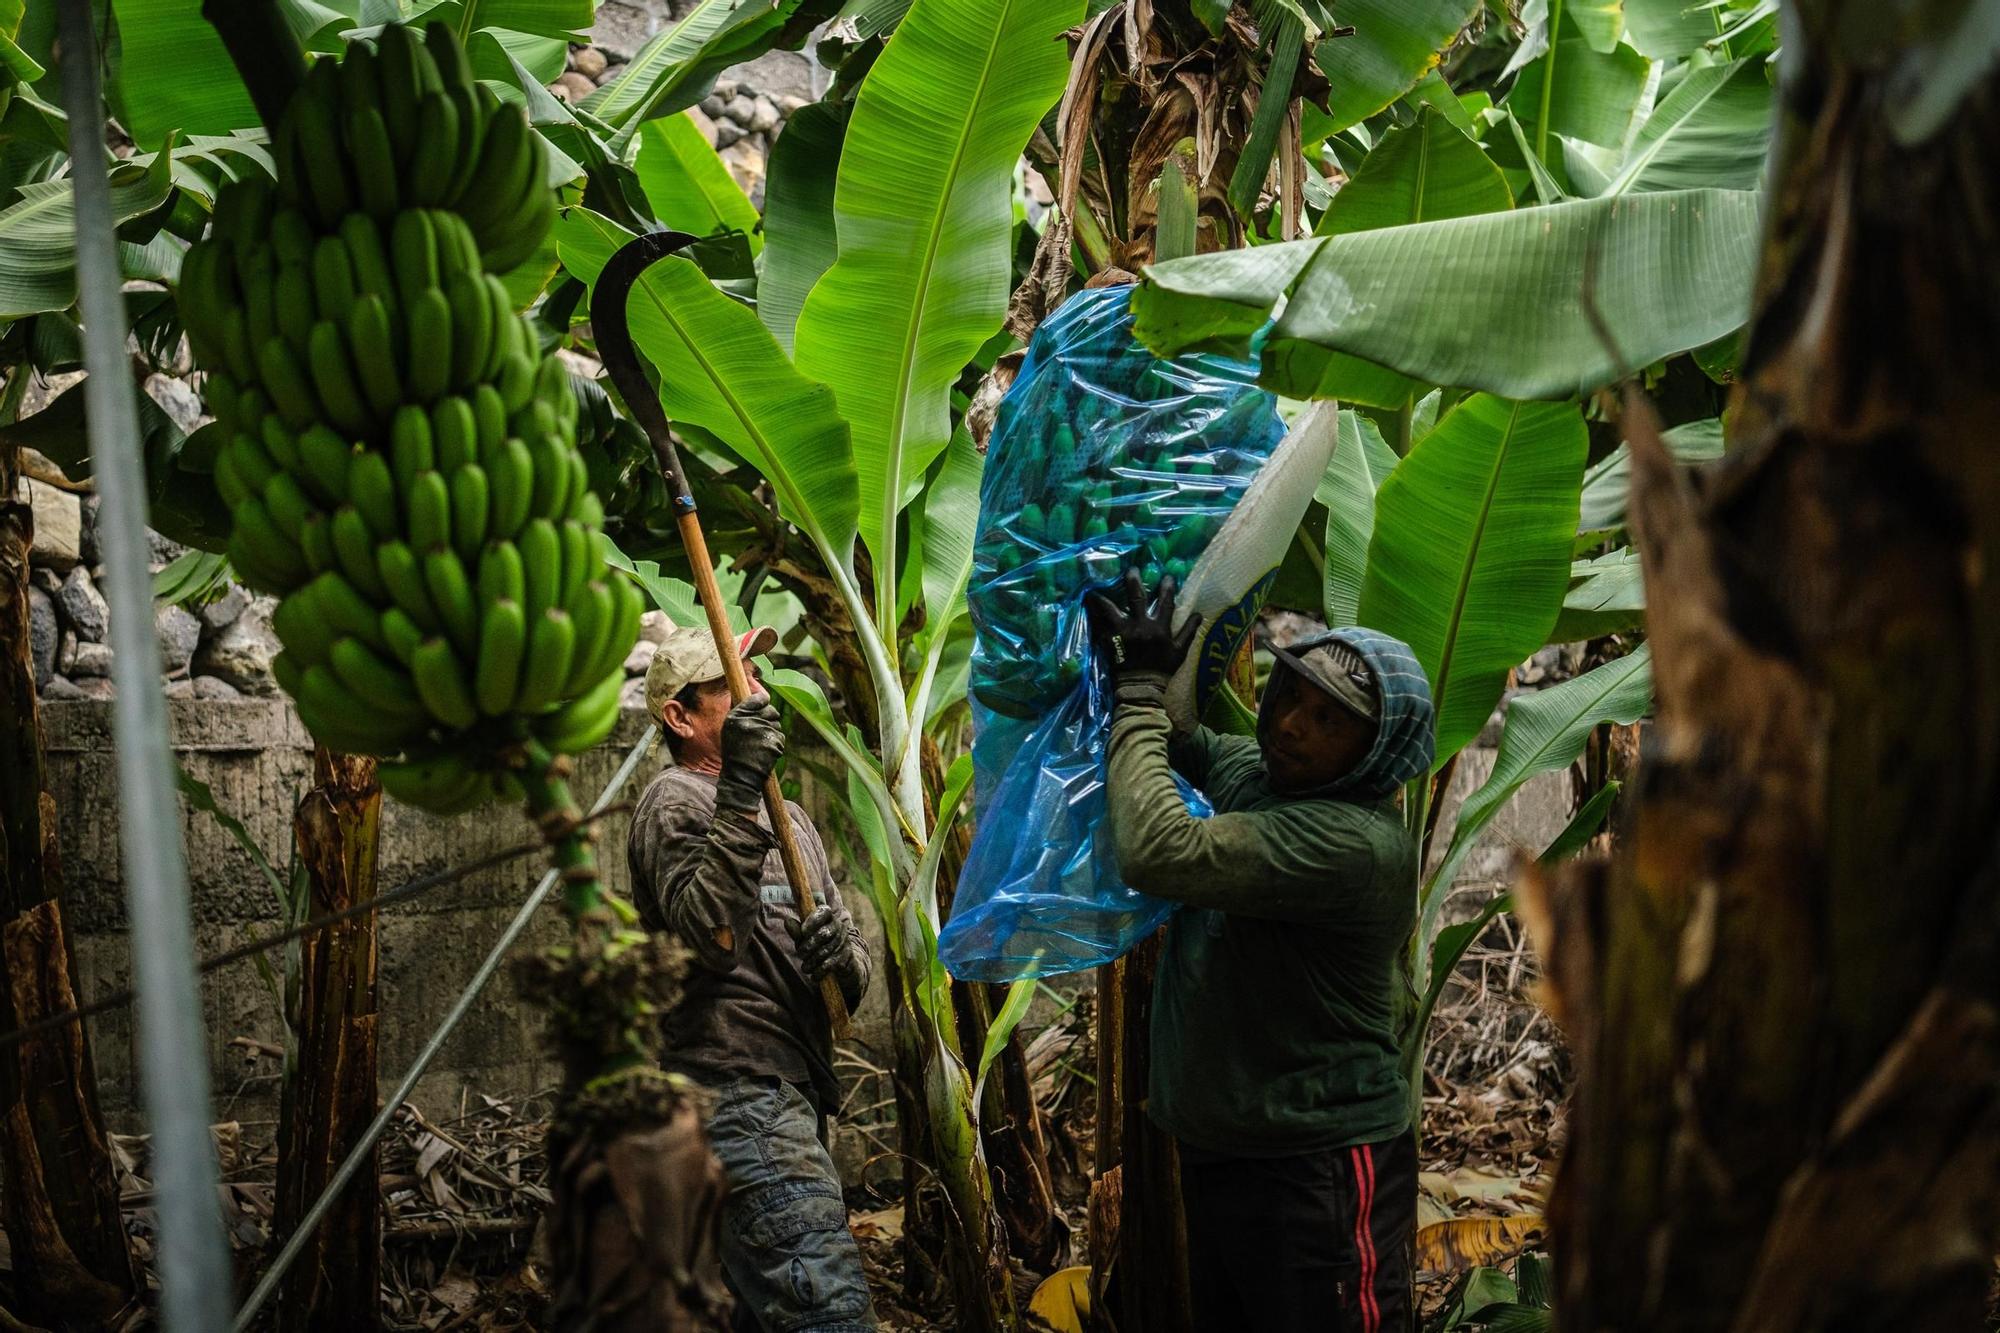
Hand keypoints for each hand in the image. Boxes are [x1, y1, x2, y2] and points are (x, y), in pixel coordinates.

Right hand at [715, 697, 783, 812]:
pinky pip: (780, 737)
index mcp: (735, 716)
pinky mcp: (773, 742)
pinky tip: (765, 752)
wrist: (740, 777)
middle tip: (761, 731)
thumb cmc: (734, 753)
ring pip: (777, 724)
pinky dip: (776, 744)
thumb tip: (761, 696)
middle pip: (771, 710)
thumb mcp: (730, 729)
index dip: (763, 700)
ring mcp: (762, 732)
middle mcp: (749, 721)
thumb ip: (743, 713)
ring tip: (760, 745)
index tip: (764, 702)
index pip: (757, 698)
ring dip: (772, 733)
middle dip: (770, 718)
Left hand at [790, 905, 860, 991]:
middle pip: (823, 933)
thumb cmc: (819, 947)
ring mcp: (845, 941)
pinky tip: (815, 975)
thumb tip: (787, 921)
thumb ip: (797, 931)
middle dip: (809, 946)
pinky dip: (821, 971)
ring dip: (813, 961)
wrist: (841, 964)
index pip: (823, 911)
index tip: (803, 931)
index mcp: (828, 917)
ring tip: (806, 968)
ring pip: (826, 950)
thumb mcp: (806, 939)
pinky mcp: (848, 955)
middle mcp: (839, 926)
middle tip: (800, 954)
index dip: (813, 920)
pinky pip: (832, 963)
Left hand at [1087, 568, 1201, 681]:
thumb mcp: (1180, 652)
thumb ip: (1189, 631)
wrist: (1142, 688)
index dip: (1167, 588)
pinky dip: (1094, 615)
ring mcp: (1123, 633)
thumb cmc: (1162, 670)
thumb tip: (1200, 614)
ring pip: (1111, 610)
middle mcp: (1141, 627)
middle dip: (1134, 581)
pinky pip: (1100, 625)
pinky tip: (1088, 606)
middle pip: (1137, 598)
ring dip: (1103, 597)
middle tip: (1131, 569)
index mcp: (1160, 629)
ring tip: (1096, 587)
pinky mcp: (1111, 641)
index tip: (1167, 576)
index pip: (1166, 603)